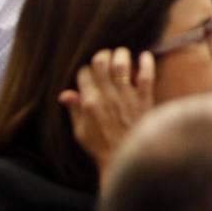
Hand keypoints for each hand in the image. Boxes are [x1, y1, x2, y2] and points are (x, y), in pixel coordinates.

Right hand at [58, 47, 154, 178]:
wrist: (125, 158)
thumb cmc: (101, 147)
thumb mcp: (80, 132)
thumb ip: (74, 111)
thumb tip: (65, 94)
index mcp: (89, 103)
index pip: (84, 74)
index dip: (86, 69)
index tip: (90, 71)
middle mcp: (107, 96)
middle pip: (101, 63)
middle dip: (102, 55)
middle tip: (106, 56)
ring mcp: (126, 96)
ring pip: (121, 65)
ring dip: (121, 54)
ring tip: (122, 53)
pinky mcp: (144, 99)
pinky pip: (146, 75)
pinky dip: (146, 62)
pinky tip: (145, 55)